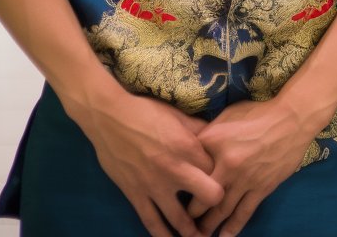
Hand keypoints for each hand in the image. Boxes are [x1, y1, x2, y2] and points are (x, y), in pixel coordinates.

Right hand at [66, 86, 224, 236]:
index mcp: (189, 147)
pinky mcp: (136, 195)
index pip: (218, 169)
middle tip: (218, 211)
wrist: (110, 117)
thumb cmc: (147, 112)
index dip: (224, 175)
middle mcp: (176, 169)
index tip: (226, 182)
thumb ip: (199, 128)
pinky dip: (162, 235)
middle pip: (209, 196)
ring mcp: (155, 186)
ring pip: (180, 219)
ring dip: (192, 231)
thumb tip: (216, 136)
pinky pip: (151, 222)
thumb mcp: (178, 115)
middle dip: (216, 204)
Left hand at [187, 96, 319, 235]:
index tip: (174, 191)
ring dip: (207, 225)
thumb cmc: (258, 114)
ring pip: (220, 210)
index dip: (180, 180)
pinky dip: (232, 228)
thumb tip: (194, 148)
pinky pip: (243, 213)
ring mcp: (244, 179)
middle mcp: (225, 164)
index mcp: (213, 142)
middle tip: (183, 221)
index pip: (189, 167)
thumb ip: (210, 133)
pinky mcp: (261, 188)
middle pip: (200, 195)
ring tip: (198, 235)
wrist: (292, 119)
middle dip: (190, 212)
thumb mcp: (228, 116)